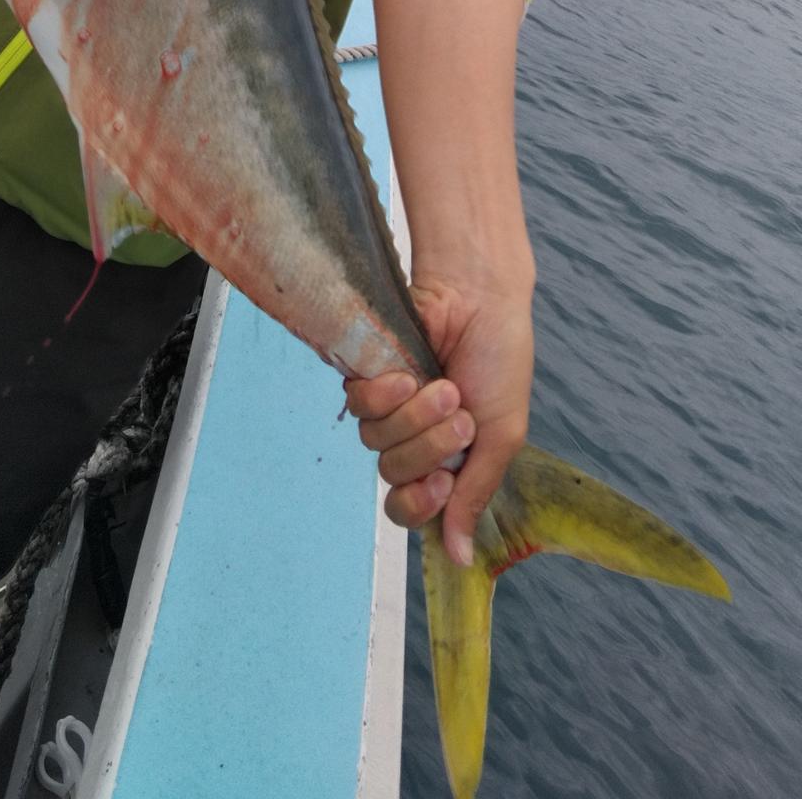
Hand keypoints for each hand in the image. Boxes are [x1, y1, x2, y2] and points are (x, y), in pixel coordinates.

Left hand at [345, 274, 532, 564]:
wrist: (481, 299)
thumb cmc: (499, 361)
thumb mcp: (501, 435)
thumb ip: (476, 495)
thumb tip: (461, 560)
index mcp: (444, 459)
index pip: (408, 509)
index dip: (419, 504)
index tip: (444, 480)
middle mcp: (409, 438)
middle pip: (393, 476)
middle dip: (427, 446)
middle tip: (458, 412)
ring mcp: (387, 406)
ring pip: (375, 442)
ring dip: (413, 416)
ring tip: (443, 384)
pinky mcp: (367, 372)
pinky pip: (357, 404)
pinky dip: (385, 392)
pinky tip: (408, 372)